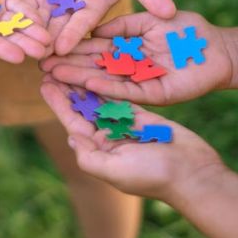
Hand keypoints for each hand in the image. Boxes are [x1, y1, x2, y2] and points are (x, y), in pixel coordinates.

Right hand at [0, 0, 51, 62]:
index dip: (0, 48)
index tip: (17, 56)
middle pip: (5, 38)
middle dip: (24, 44)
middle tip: (43, 53)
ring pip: (15, 26)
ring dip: (32, 32)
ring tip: (50, 40)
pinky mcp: (0, 0)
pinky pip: (17, 8)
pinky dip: (29, 13)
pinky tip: (46, 19)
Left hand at [22, 0, 175, 56]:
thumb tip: (172, 12)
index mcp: (91, 13)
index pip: (79, 28)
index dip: (71, 36)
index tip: (63, 48)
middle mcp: (69, 13)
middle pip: (55, 30)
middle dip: (45, 42)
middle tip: (34, 56)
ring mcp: (51, 2)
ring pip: (37, 18)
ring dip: (28, 30)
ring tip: (19, 40)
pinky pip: (25, 1)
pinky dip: (18, 10)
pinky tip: (9, 19)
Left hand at [40, 79, 224, 202]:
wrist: (193, 174)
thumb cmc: (154, 176)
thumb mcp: (115, 171)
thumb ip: (90, 156)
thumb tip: (71, 138)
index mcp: (99, 151)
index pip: (73, 123)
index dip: (58, 103)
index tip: (44, 83)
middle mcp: (109, 138)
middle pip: (83, 108)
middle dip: (68, 88)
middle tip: (53, 65)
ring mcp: (126, 126)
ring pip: (101, 100)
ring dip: (85, 82)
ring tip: (71, 62)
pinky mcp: (143, 116)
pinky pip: (122, 97)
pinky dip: (109, 84)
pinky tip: (97, 68)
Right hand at [41, 11, 236, 104]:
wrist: (221, 49)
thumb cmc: (189, 31)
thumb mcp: (150, 20)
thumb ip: (124, 25)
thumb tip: (95, 31)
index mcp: (127, 50)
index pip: (94, 50)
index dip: (73, 49)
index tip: (50, 46)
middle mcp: (129, 69)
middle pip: (93, 67)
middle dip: (68, 66)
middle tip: (41, 66)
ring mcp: (139, 83)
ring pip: (104, 81)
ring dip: (79, 79)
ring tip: (55, 76)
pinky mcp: (154, 94)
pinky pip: (127, 92)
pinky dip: (107, 87)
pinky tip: (87, 83)